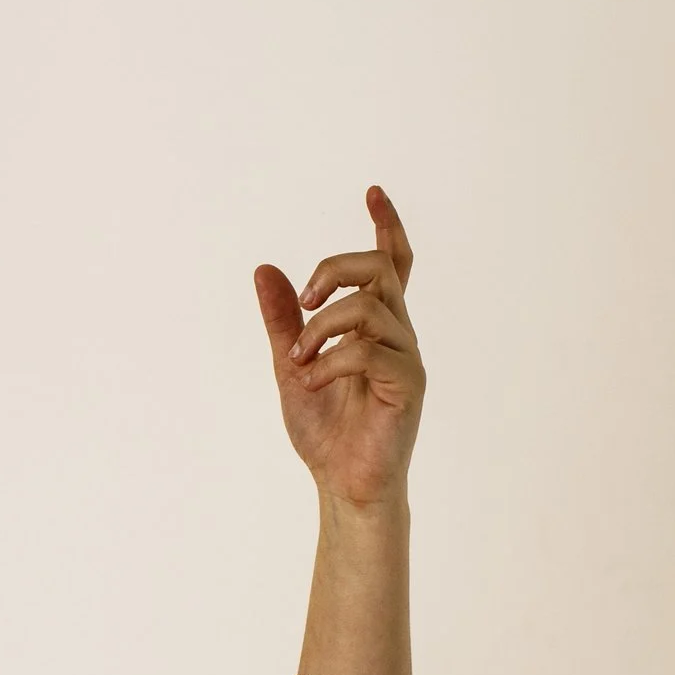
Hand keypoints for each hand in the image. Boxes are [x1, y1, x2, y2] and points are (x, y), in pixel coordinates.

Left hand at [256, 185, 424, 513]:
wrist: (340, 483)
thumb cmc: (326, 430)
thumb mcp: (292, 364)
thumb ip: (283, 320)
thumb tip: (265, 270)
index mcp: (376, 327)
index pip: (392, 265)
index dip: (387, 226)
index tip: (373, 192)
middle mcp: (398, 335)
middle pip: (381, 269)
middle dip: (335, 270)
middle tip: (304, 304)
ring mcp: (407, 358)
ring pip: (370, 306)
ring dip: (322, 327)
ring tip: (299, 361)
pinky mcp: (408, 385)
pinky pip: (369, 350)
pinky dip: (329, 361)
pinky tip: (312, 380)